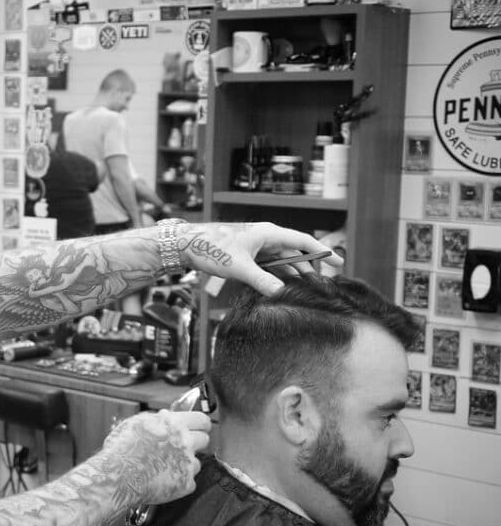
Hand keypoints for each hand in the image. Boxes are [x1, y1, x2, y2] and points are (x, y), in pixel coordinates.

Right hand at [101, 410, 210, 506]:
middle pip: (204, 439)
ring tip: (165, 465)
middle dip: (194, 442)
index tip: (198, 427)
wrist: (117, 476)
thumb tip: (166, 416)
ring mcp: (187, 463)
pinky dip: (178, 481)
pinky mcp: (186, 484)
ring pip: (196, 462)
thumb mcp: (137, 423)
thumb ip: (157, 419)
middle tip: (179, 446)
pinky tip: (163, 478)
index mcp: (175, 423)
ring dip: (185, 463)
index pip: (202, 419)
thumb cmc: (122, 450)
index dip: (200, 424)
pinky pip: (188, 481)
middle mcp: (185, 442)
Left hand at [176, 222, 343, 295]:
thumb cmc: (211, 248)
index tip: (339, 262)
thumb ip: (262, 280)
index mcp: (269, 233)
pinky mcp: (247, 255)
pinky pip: (268, 266)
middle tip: (322, 287)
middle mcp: (265, 238)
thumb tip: (281, 293)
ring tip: (306, 291)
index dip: (322, 252)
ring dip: (292, 274)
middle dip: (308, 269)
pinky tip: (282, 288)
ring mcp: (256, 247)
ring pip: (281, 262)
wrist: (187, 245)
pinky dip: (276, 276)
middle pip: (294, 254)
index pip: (303, 241)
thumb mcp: (239, 267)